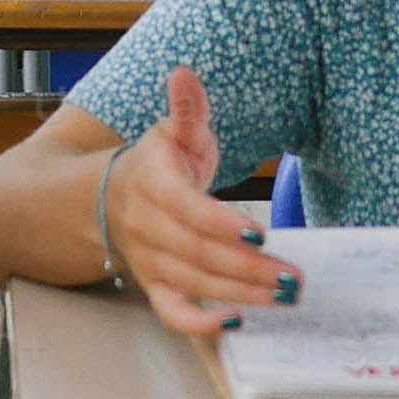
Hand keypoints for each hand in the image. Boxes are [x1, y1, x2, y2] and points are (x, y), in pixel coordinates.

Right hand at [99, 68, 294, 338]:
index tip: (258, 233)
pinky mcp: (156, 286)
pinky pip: (173, 312)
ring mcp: (151, 261)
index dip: (220, 224)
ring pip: (194, 284)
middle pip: (197, 254)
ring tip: (284, 296)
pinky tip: (238, 322)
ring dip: (240, 294)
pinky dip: (200, 325)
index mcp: (153, 184)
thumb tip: (185, 74)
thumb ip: (187, 108)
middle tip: (291, 277)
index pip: (187, 209)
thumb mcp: (172, 130)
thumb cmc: (156, 164)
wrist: (107, 200)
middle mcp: (148, 227)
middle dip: (247, 268)